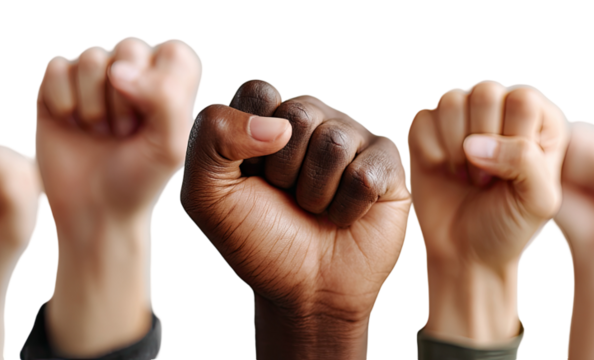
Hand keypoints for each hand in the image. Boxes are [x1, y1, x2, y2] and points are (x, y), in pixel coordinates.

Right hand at [36, 35, 202, 227]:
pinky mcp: (58, 86)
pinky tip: (70, 123)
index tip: (153, 120)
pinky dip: (63, 98)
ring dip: (94, 101)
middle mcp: (134, 74)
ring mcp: (95, 78)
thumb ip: (164, 98)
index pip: (174, 50)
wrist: (93, 210)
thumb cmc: (139, 179)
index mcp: (170, 84)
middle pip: (130, 45)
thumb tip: (118, 70)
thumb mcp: (170, 146)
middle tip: (124, 133)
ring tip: (100, 131)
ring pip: (92, 55)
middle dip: (125, 97)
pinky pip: (57, 67)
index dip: (161, 81)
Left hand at [181, 78, 409, 358]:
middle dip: (285, 169)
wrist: (304, 290)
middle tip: (286, 197)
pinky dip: (348, 207)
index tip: (249, 176)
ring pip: (335, 142)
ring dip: (316, 193)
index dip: (248, 141)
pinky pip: (366, 173)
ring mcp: (352, 138)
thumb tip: (278, 124)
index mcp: (266, 116)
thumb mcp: (207, 195)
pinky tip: (344, 216)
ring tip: (315, 209)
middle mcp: (311, 119)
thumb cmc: (257, 240)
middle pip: (299, 113)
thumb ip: (211, 138)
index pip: (259, 92)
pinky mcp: (386, 163)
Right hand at [408, 79, 568, 342]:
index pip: (523, 99)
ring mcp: (463, 117)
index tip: (511, 175)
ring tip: (467, 174)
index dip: (512, 137)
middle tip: (486, 178)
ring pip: (451, 99)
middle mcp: (501, 110)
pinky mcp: (429, 128)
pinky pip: (422, 119)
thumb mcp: (538, 200)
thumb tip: (473, 144)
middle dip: (482, 142)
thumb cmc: (509, 227)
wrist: (466, 252)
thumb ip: (524, 161)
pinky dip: (429, 149)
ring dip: (454, 146)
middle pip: (485, 91)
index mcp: (539, 120)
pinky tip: (443, 170)